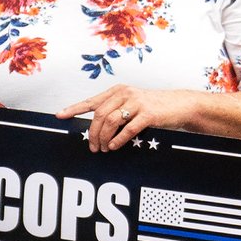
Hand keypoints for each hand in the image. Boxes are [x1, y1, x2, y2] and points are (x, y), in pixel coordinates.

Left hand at [59, 84, 197, 150]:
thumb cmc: (154, 108)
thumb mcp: (132, 104)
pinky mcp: (148, 114)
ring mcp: (137, 102)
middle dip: (92, 134)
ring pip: (110, 121)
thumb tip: (96, 128)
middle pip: (99, 115)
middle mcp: (125, 94)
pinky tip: (114, 147)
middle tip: (92, 147)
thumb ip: (115, 110)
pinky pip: (128, 128)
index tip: (60, 116)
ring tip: (104, 149)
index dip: (74, 109)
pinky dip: (118, 140)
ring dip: (104, 138)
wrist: (180, 105)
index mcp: (118, 91)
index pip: (91, 101)